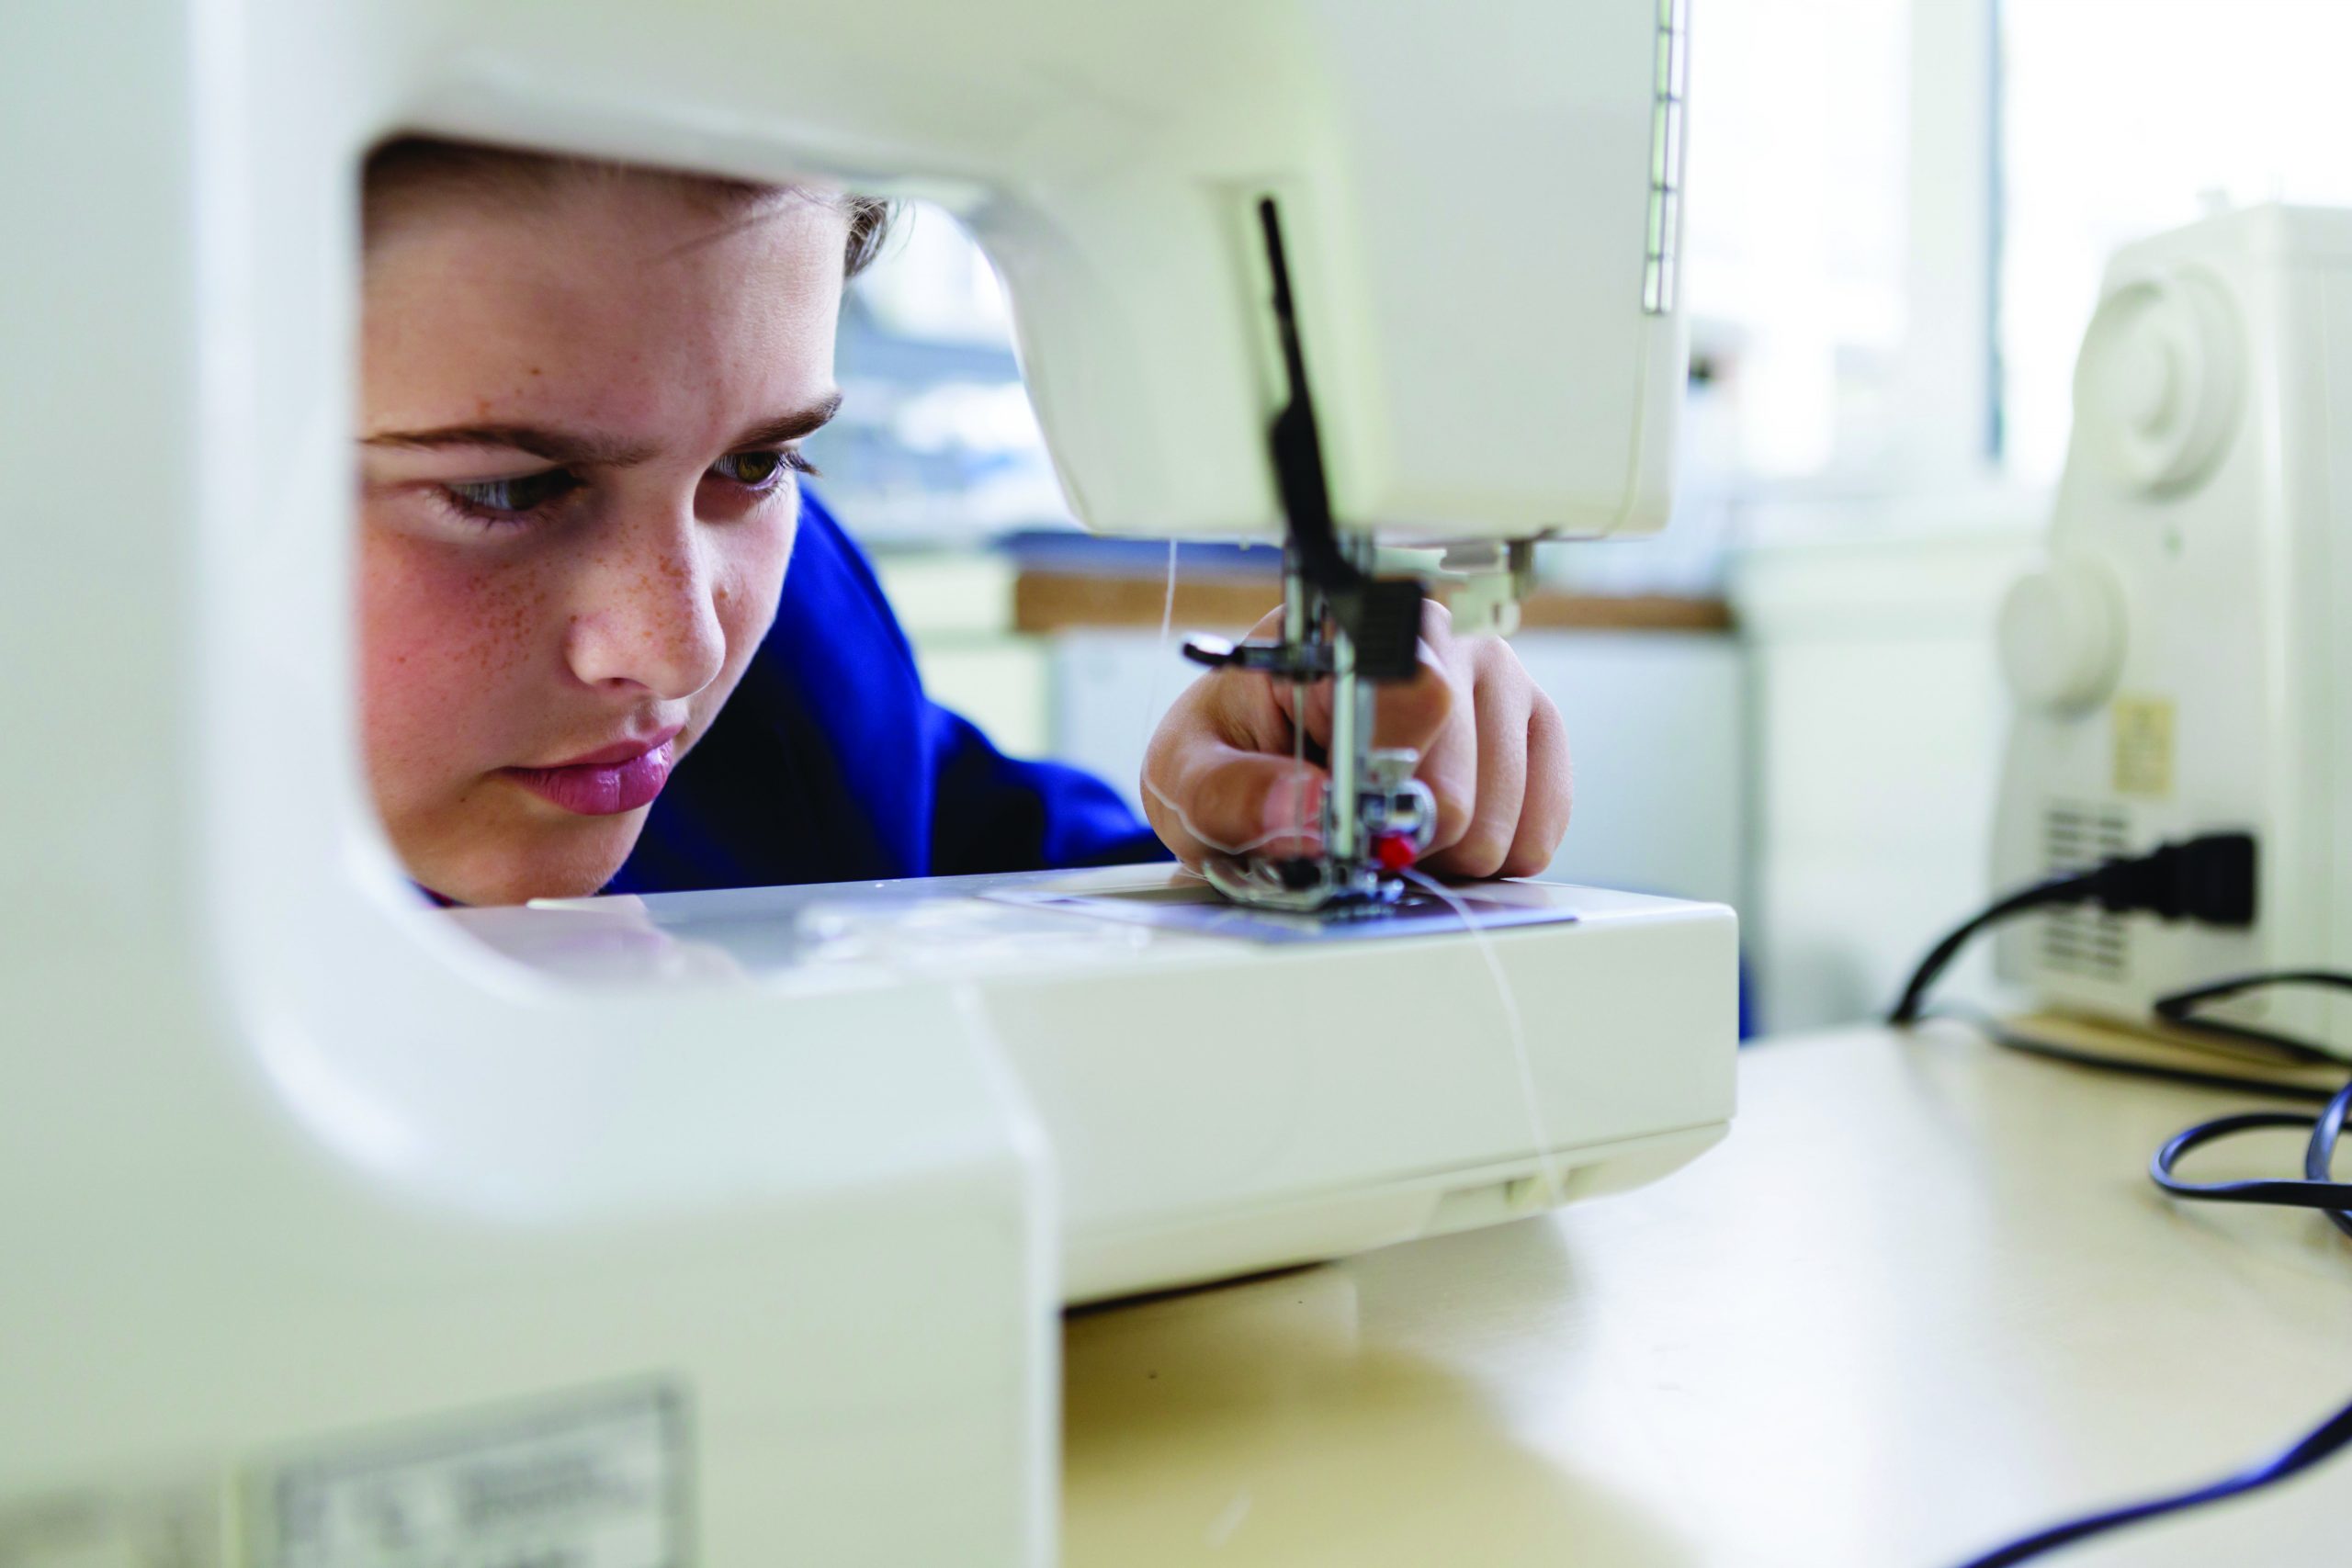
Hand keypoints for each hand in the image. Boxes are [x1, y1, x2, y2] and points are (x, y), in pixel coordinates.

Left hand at [1140, 601, 1570, 878]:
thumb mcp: (1187, 775)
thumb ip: (1232, 794)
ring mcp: (1497, 675)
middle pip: (1458, 788)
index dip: (1380, 776)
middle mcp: (1438, 635)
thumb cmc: (1227, 750)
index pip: (1414, 692)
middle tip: (1349, 822)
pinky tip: (1438, 827)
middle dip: (1398, 834)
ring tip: (1388, 819)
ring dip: (1440, 852)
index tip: (1339, 805)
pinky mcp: (1534, 724)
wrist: (1257, 748)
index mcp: (1349, 628)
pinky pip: (1541, 828)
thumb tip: (1309, 810)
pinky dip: (1486, 855)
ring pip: (1500, 820)